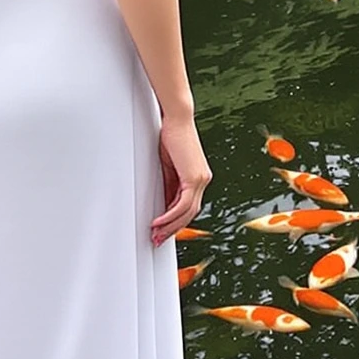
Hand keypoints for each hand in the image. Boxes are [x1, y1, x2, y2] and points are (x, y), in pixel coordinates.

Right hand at [153, 112, 210, 244]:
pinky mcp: (194, 177)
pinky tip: (158, 221)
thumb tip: (164, 203)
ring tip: (155, 234)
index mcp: (198, 177)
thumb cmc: (172, 135)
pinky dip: (170, 215)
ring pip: (187, 212)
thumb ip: (169, 184)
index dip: (175, 220)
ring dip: (170, 226)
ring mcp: (201, 179)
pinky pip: (183, 204)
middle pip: (190, 213)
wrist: (177, 118)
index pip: (188, 206)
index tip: (162, 230)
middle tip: (157, 239)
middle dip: (172, 229)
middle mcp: (203, 180)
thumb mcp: (168, 166)